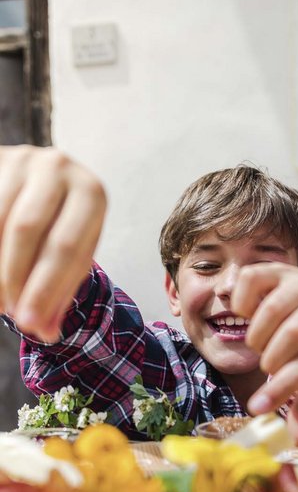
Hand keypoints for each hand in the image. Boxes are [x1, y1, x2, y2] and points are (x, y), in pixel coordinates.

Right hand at [0, 145, 106, 341]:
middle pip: (27, 230)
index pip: (66, 247)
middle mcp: (59, 166)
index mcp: (92, 193)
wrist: (43, 181)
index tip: (30, 325)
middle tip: (11, 315)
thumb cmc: (63, 227)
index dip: (46, 289)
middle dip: (15, 278)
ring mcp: (21, 158)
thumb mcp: (72, 255)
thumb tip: (46, 333)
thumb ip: (61, 292)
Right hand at [231, 263, 297, 443]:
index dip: (282, 388)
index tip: (256, 408)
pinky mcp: (278, 267)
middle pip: (293, 334)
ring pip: (269, 311)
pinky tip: (249, 316)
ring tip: (262, 346)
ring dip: (256, 338)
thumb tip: (296, 440)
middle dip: (271, 359)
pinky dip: (241, 306)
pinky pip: (249, 284)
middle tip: (267, 365)